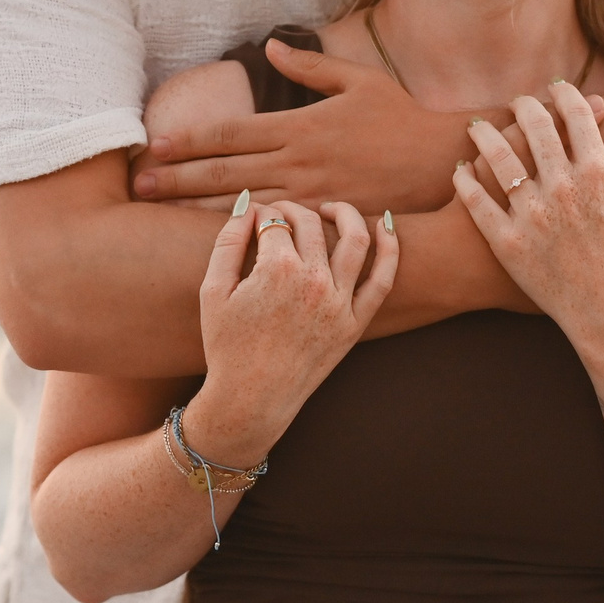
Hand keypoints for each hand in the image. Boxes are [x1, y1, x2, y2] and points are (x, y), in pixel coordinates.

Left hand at [133, 40, 465, 213]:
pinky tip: (211, 239)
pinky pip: (275, 230)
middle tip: (137, 185)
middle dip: (176, 178)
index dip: (187, 140)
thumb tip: (272, 46)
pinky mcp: (325, 224)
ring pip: (242, 205)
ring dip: (196, 208)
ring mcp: (310, 198)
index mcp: (300, 127)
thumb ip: (310, 68)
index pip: (230, 133)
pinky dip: (241, 233)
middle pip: (225, 173)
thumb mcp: (358, 81)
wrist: (441, 165)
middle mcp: (299, 164)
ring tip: (158, 211)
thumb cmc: (400, 119)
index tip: (153, 146)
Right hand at [190, 196, 397, 459]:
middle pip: (310, 223)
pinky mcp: (355, 323)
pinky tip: (386, 225)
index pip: (274, 220)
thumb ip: (228, 240)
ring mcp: (339, 302)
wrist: (251, 399)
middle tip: (280, 216)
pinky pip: (382, 280)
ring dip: (345, 213)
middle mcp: (313, 281)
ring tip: (330, 209)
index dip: (261, 215)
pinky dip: (390, 248)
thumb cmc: (226, 345)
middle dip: (292, 211)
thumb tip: (248, 203)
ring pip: (356, 238)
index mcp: (276, 269)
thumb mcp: (213, 290)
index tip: (254, 220)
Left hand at [455, 83, 603, 357]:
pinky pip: (477, 201)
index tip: (556, 88)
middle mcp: (563, 189)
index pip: (577, 116)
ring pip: (498, 158)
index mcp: (599, 176)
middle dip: (524, 106)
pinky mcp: (507, 242)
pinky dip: (465, 181)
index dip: (565, 95)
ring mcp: (532, 215)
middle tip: (516, 100)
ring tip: (479, 128)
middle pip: (535, 128)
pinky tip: (460, 169)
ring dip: (486, 135)